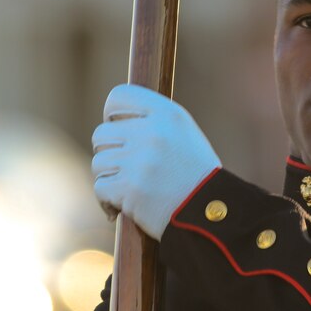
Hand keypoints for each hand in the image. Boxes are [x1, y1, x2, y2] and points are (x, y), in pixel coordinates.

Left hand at [91, 84, 220, 239]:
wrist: (210, 214)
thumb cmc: (195, 176)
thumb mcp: (184, 135)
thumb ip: (153, 121)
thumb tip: (113, 120)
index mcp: (168, 114)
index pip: (119, 96)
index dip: (112, 114)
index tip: (118, 129)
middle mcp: (153, 133)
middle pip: (102, 133)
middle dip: (110, 152)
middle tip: (126, 167)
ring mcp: (140, 161)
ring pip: (99, 162)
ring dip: (109, 177)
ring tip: (128, 188)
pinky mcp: (131, 189)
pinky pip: (100, 188)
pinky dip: (106, 200)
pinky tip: (120, 206)